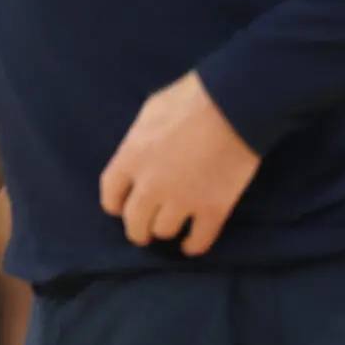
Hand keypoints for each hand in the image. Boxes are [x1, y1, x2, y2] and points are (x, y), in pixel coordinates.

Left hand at [98, 71, 259, 254]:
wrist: (234, 105)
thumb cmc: (190, 98)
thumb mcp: (150, 112)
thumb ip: (140, 139)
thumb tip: (140, 151)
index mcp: (131, 158)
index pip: (110, 195)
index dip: (115, 205)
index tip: (120, 208)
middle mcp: (151, 186)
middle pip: (134, 223)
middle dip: (137, 228)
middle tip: (144, 229)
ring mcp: (182, 200)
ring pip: (164, 232)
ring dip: (166, 230)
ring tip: (171, 226)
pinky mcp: (214, 209)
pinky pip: (199, 241)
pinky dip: (193, 246)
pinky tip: (191, 245)